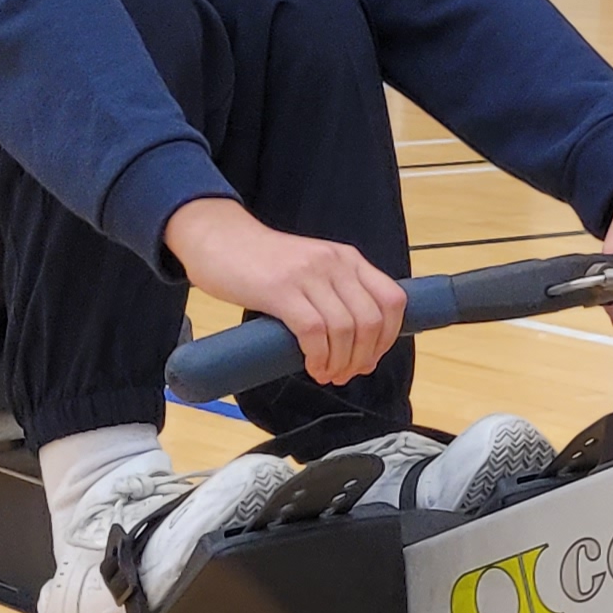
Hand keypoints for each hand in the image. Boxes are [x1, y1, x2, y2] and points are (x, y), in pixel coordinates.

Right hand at [165, 197, 404, 385]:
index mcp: (348, 258)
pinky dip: (318, 357)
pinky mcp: (280, 289)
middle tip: (346, 374)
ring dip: (341, 362)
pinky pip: (314, 331)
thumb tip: (356, 340)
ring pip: (345, 329)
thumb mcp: (312, 267)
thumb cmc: (262, 261)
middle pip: (371, 320)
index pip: (392, 300)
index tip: (371, 359)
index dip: (389, 337)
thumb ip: (334, 292)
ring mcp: (308, 274)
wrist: (219, 237)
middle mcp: (335, 263)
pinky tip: (311, 366)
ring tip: (327, 374)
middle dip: (364, 357)